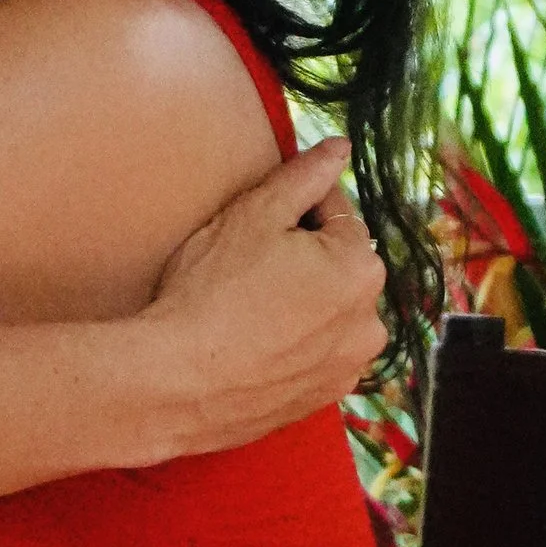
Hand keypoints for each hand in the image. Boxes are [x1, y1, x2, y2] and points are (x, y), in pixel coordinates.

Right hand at [138, 136, 387, 455]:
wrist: (175, 385)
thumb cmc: (210, 293)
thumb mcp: (252, 215)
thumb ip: (304, 177)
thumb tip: (341, 148)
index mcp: (361, 266)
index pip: (336, 215)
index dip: (294, 211)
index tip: (257, 224)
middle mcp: (370, 320)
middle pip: (338, 267)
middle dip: (303, 260)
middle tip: (246, 268)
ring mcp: (348, 366)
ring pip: (329, 314)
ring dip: (302, 304)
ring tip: (248, 310)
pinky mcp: (323, 398)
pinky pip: (315, 355)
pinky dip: (293, 346)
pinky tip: (253, 344)